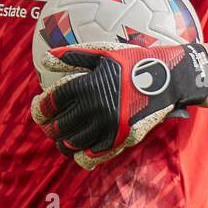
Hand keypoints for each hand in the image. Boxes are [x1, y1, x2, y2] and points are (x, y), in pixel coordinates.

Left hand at [31, 42, 207, 170]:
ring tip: (63, 137)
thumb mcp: (101, 53)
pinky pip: (93, 154)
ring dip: (63, 142)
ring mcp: (108, 126)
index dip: (40, 108)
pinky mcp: (121, 138)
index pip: (51, 104)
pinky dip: (82, 153)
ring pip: (73, 144)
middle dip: (49, 127)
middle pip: (58, 127)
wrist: (168, 78)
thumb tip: (45, 59)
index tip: (39, 108)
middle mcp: (94, 108)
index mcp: (85, 86)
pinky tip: (80, 148)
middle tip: (49, 124)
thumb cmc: (132, 61)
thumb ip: (71, 57)